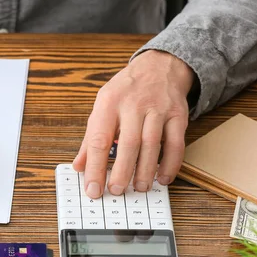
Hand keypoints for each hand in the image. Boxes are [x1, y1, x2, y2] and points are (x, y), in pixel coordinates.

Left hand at [73, 50, 193, 197]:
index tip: (93, 189)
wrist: (159, 66)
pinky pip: (176, 144)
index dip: (95, 167)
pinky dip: (170, 164)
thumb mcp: (103, 106)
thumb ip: (91, 138)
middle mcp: (133, 104)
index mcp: (109, 103)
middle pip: (128, 144)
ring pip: (152, 144)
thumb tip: (78, 166)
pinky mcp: (178, 114)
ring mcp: (158, 108)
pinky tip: (163, 178)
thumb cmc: (126, 91)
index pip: (99, 140)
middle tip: (117, 190)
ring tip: (139, 187)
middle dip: (122, 171)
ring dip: (145, 170)